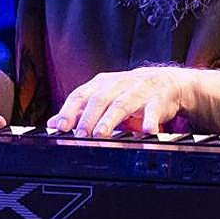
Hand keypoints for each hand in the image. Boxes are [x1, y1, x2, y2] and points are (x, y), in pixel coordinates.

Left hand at [46, 66, 198, 136]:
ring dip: (111, 119)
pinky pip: (153, 110)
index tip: (60, 127)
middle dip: (88, 118)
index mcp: (101, 84)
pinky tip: (147, 130)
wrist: (167, 82)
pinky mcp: (158, 100)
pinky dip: (150, 120)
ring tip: (102, 134)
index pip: (81, 95)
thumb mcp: (103, 97)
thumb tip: (52, 124)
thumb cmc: (130, 92)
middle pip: (99, 100)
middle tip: (80, 135)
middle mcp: (118, 85)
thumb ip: (79, 111)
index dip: (69, 110)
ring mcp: (138, 91)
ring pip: (122, 104)